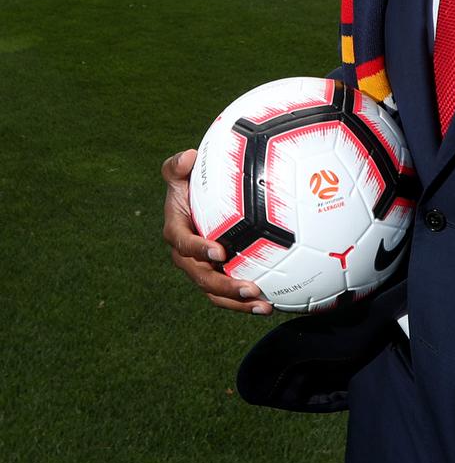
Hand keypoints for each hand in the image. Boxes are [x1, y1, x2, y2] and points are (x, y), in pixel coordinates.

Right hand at [161, 148, 272, 314]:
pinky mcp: (218, 274)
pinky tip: (271, 304)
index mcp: (176, 231)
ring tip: (264, 305)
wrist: (199, 200)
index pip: (183, 244)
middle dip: (225, 286)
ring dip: (238, 302)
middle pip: (202, 277)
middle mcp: (187, 256)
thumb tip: (188, 157)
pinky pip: (229, 293)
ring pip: (216, 292)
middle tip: (250, 288)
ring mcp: (202, 268)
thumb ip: (178, 165)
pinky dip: (247, 302)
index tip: (219, 251)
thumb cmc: (190, 183)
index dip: (199, 249)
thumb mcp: (179, 171)